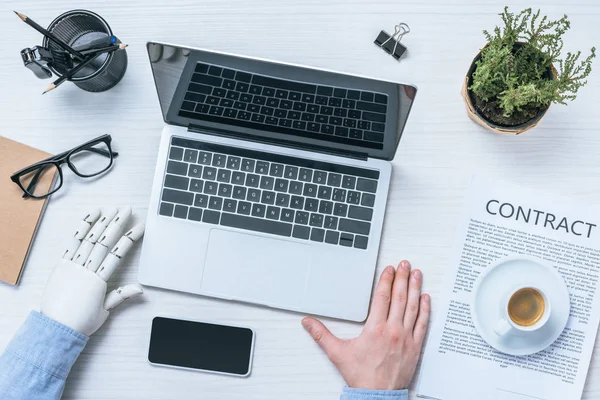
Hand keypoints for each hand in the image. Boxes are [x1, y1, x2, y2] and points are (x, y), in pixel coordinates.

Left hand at [41, 207, 144, 335]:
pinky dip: (81, 229)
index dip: (130, 239)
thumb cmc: (80, 322)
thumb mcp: (105, 311)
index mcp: (99, 281)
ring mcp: (73, 265)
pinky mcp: (62, 265)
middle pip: (105, 241)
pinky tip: (89, 218)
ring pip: (90, 239)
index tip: (140, 227)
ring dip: (101, 222)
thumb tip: (140, 289)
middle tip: (126, 210)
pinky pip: (72, 243)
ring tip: (110, 209)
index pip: (118, 254)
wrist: (55, 329)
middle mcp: (86, 270)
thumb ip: (121, 295)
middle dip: (117, 223)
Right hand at [301, 260, 429, 389]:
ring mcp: (406, 338)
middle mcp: (393, 330)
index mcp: (375, 329)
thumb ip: (321, 335)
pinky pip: (422, 324)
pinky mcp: (415, 347)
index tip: (388, 269)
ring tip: (416, 274)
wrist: (377, 395)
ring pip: (413, 307)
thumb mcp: (338, 353)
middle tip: (404, 264)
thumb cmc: (361, 376)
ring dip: (415, 288)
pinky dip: (425, 310)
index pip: (382, 297)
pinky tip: (426, 298)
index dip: (385, 280)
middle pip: (399, 298)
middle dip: (402, 278)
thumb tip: (308, 323)